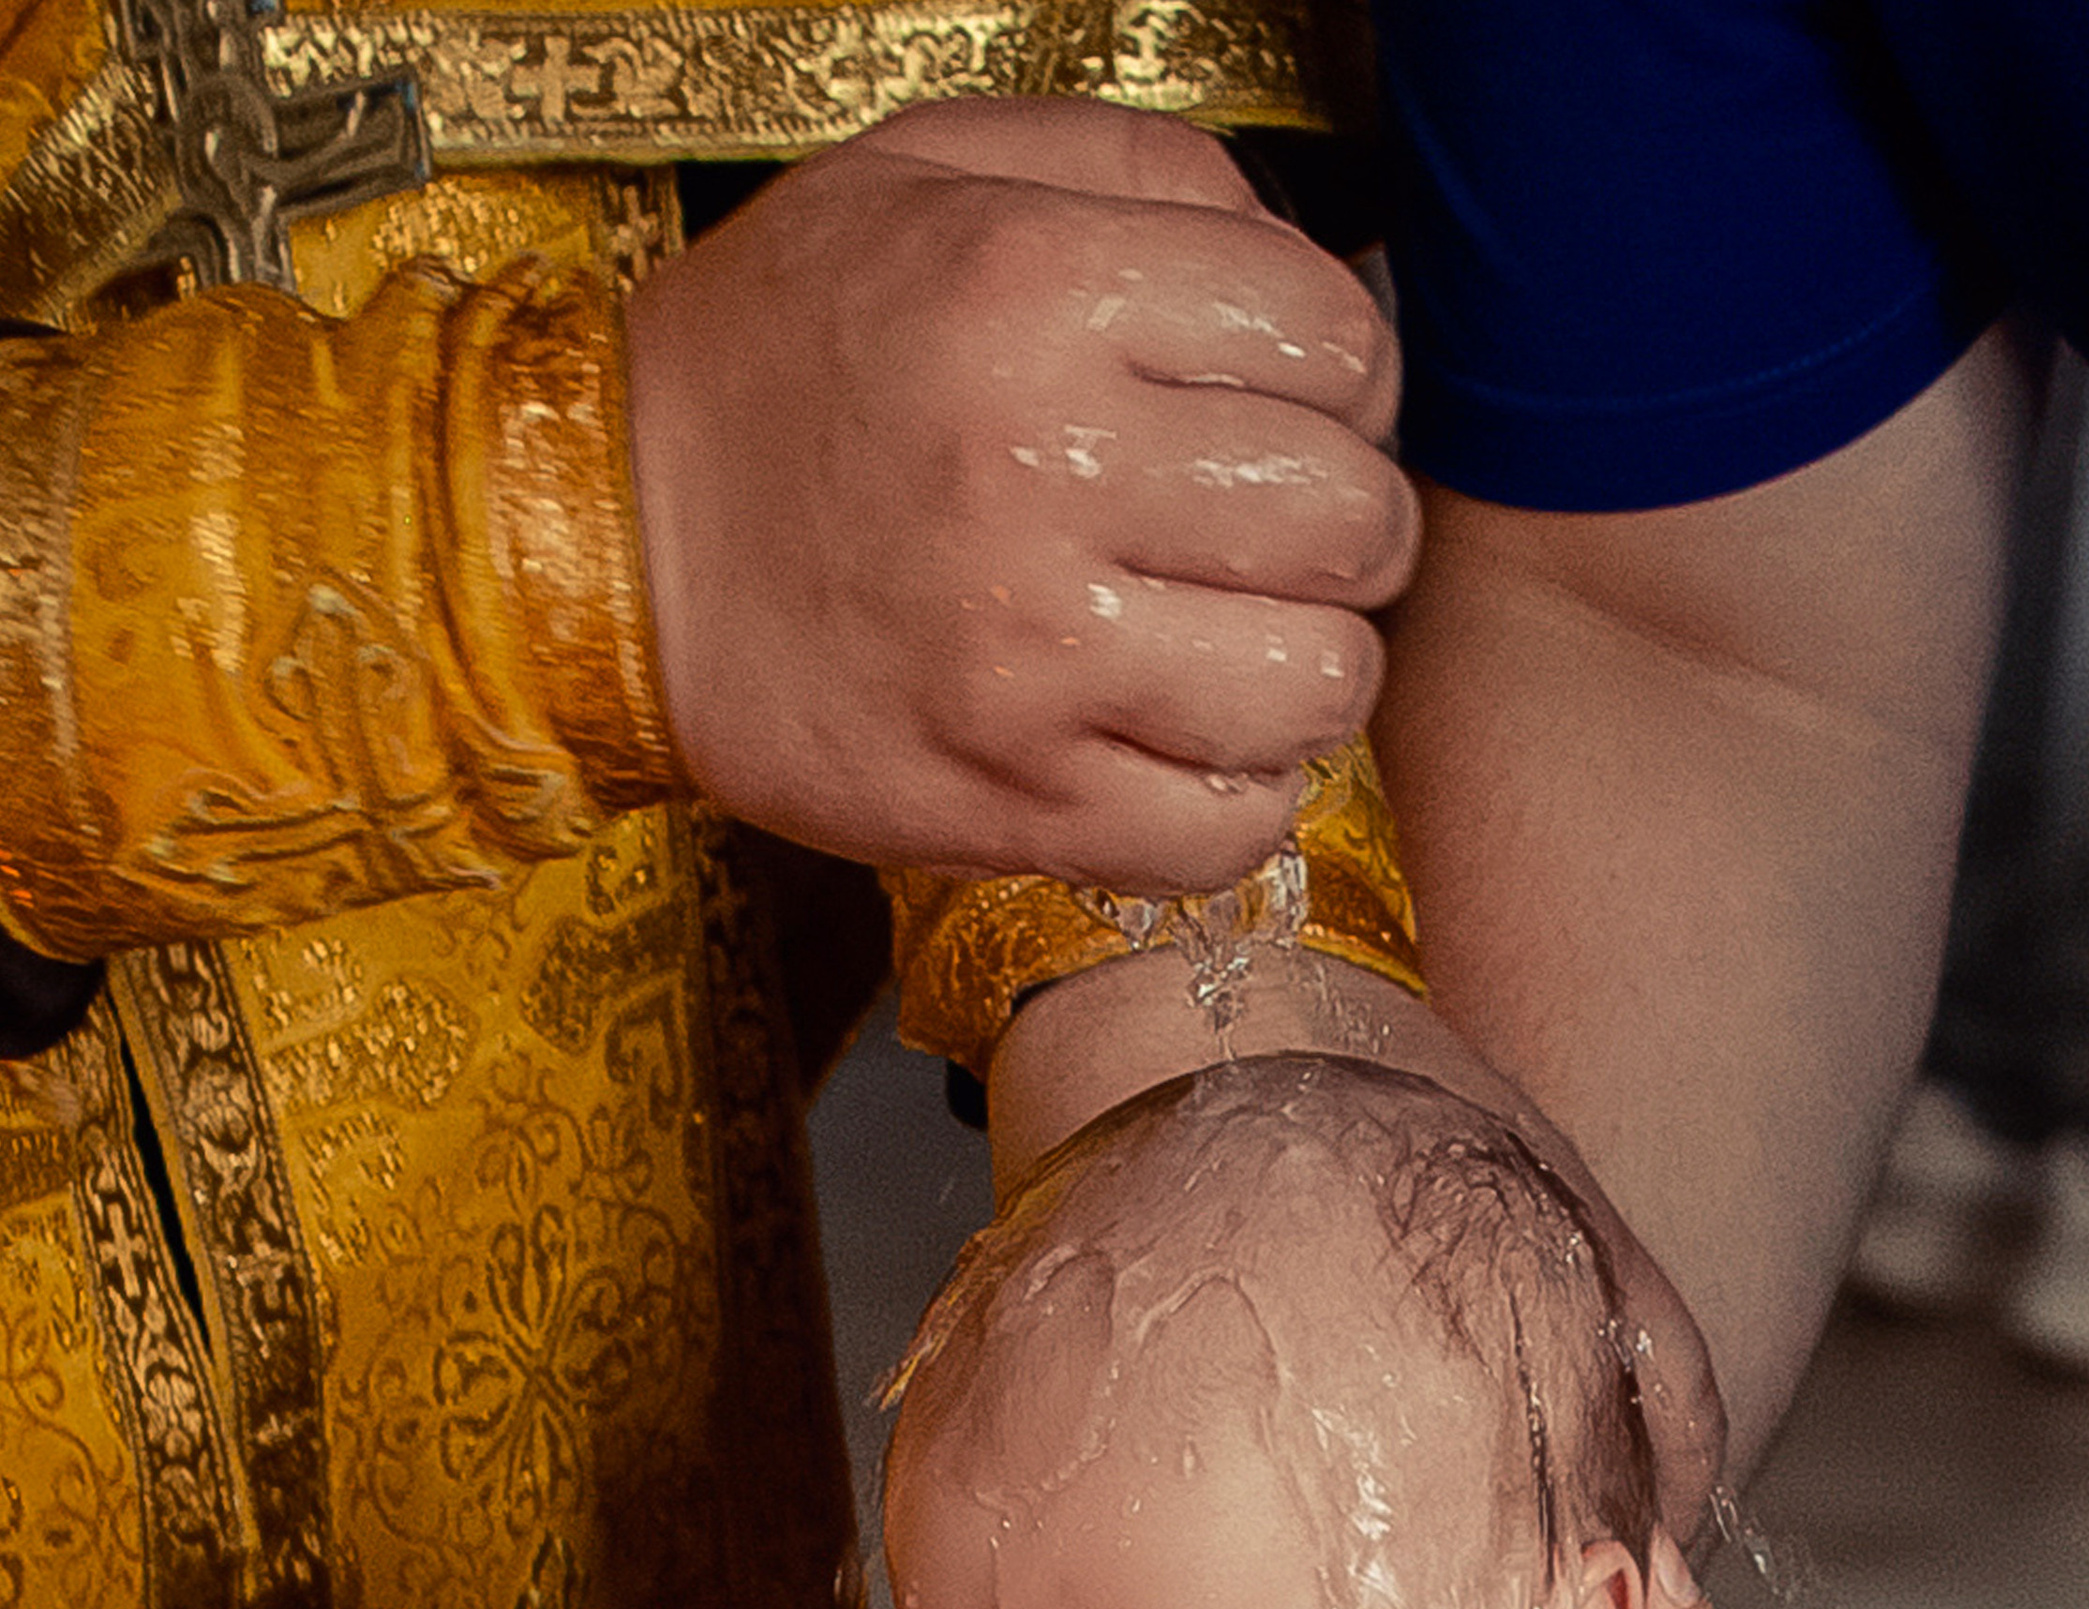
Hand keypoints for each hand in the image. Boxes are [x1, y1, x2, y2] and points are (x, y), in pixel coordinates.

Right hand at [625, 98, 1415, 886]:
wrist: (608, 551)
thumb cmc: (780, 360)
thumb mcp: (924, 176)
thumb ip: (1131, 170)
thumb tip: (1292, 252)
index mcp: (1038, 288)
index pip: (1334, 340)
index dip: (1343, 380)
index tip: (1290, 409)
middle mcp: (1046, 469)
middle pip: (1350, 518)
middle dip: (1344, 528)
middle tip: (1275, 538)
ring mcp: (1035, 656)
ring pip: (1317, 684)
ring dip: (1305, 671)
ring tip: (1235, 644)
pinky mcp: (1015, 798)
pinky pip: (1231, 827)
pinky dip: (1238, 795)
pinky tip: (1184, 741)